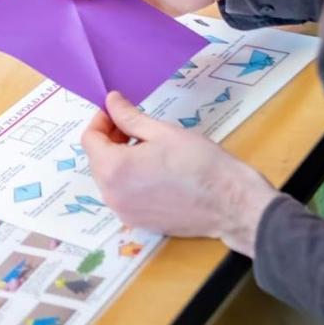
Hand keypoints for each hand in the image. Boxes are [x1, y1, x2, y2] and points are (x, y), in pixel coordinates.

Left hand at [82, 91, 278, 254]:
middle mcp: (112, 195)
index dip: (101, 121)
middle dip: (110, 140)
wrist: (234, 205)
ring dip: (119, 159)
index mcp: (113, 169)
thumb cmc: (201, 164)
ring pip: (109, 178)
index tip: (116, 111)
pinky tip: (153, 170)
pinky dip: (129, 179)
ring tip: (147, 147)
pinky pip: (123, 195)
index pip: (90, 139)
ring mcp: (124, 212)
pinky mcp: (139, 223)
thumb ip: (129, 117)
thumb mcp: (162, 132)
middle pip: (97, 160)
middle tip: (134, 127)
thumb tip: (111, 101)